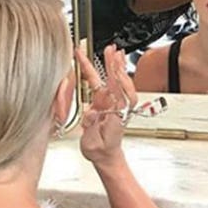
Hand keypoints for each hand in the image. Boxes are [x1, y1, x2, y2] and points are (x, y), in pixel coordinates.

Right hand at [76, 45, 137, 170]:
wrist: (106, 156)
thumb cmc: (100, 150)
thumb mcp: (92, 143)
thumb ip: (90, 126)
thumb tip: (90, 112)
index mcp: (114, 115)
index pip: (116, 93)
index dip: (114, 79)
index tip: (112, 67)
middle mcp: (116, 107)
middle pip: (117, 83)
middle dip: (114, 66)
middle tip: (112, 51)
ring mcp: (112, 103)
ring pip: (114, 81)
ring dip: (114, 65)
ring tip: (113, 51)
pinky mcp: (106, 102)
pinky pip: (110, 84)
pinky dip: (112, 72)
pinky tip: (113, 63)